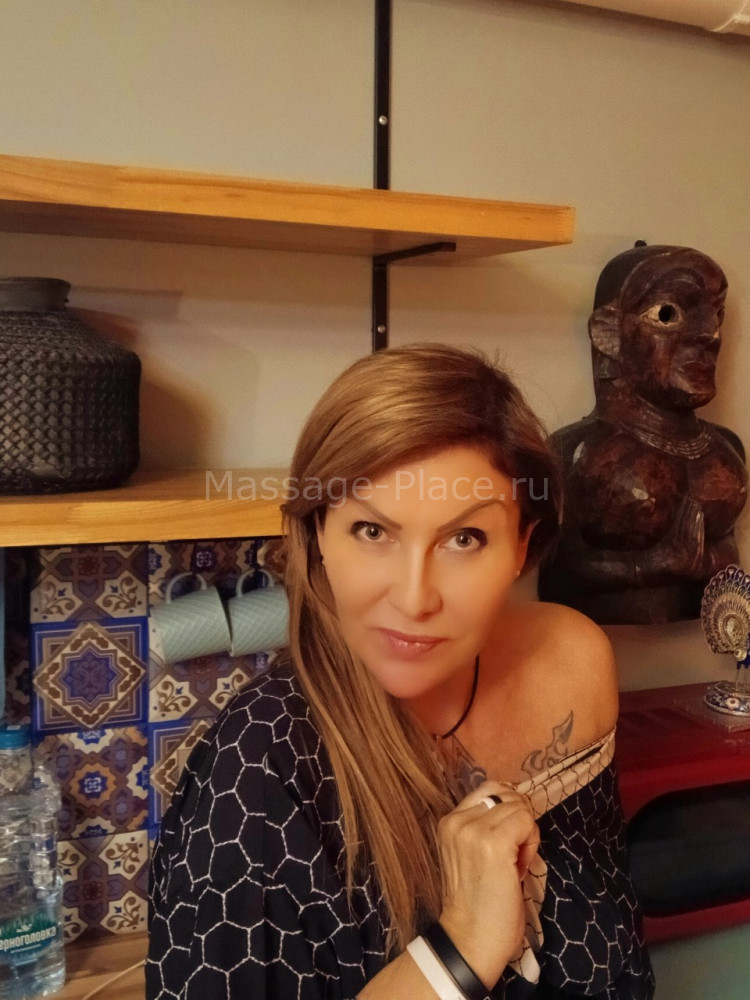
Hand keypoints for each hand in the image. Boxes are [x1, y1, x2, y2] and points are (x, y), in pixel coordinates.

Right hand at [435, 780, 539, 988]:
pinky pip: (526, 822)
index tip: (506, 844)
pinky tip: (520, 867)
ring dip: (526, 835)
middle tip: (513, 857)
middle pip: (507, 797)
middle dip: (519, 823)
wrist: (470, 940)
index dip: (507, 812)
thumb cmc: (477, 902)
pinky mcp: (494, 844)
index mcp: (449, 821)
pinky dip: (531, 842)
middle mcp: (458, 820)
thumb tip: (516, 802)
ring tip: (515, 865)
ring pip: (519, 808)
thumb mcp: (471, 853)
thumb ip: (484, 826)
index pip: (490, 790)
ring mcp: (474, 830)